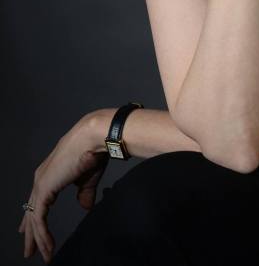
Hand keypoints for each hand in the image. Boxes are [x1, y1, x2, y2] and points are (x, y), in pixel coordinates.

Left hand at [18, 115, 108, 262]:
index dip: (33, 217)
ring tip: (43, 255)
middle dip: (30, 232)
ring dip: (38, 239)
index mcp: (51, 173)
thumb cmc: (92, 153)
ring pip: (34, 218)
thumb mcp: (88, 179)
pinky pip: (39, 219)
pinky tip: (48, 246)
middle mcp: (41, 177)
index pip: (37, 199)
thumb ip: (84, 193)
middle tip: (29, 251)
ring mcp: (40, 183)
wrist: (93, 138)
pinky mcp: (44, 190)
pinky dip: (43, 235)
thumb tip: (85, 207)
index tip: (30, 231)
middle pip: (31, 211)